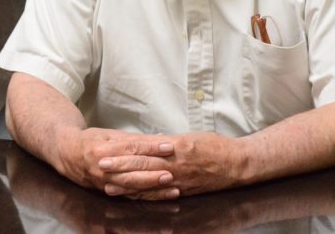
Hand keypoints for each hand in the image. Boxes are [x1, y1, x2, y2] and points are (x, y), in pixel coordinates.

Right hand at [55, 128, 177, 199]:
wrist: (66, 155)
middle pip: (131, 170)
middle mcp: (102, 168)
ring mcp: (104, 182)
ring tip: (171, 186)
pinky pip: (129, 196)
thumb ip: (134, 139)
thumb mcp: (109, 135)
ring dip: (153, 187)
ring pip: (131, 186)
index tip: (168, 146)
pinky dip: (146, 196)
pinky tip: (160, 195)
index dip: (150, 147)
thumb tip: (160, 138)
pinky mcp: (107, 192)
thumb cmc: (90, 141)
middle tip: (172, 171)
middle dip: (153, 171)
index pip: (130, 147)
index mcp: (102, 149)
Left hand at [97, 132, 242, 198]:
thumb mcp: (189, 137)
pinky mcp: (182, 190)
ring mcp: (178, 178)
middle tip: (98, 162)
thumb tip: (150, 141)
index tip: (105, 146)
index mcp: (174, 145)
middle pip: (140, 163)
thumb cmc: (214, 146)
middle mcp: (174, 162)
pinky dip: (142, 196)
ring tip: (106, 182)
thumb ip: (167, 141)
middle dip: (118, 163)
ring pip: (147, 180)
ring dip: (125, 182)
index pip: (142, 145)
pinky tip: (130, 196)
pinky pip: (159, 194)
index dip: (122, 147)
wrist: (236, 163)